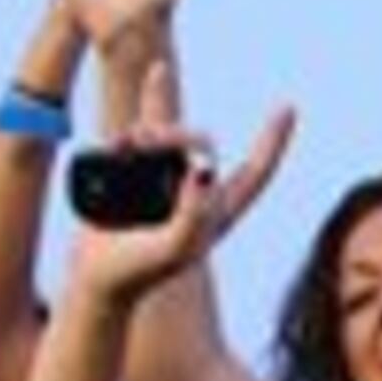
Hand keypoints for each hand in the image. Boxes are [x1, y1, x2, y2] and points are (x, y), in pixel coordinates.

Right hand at [61, 66, 291, 309]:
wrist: (93, 273)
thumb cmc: (138, 270)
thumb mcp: (173, 249)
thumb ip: (193, 215)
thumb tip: (202, 170)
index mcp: (218, 211)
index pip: (255, 172)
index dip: (273, 141)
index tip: (288, 108)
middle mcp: (195, 189)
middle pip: (201, 141)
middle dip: (177, 134)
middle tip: (146, 141)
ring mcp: (164, 176)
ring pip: (167, 131)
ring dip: (151, 130)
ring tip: (124, 147)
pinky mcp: (133, 167)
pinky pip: (141, 128)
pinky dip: (140, 117)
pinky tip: (138, 109)